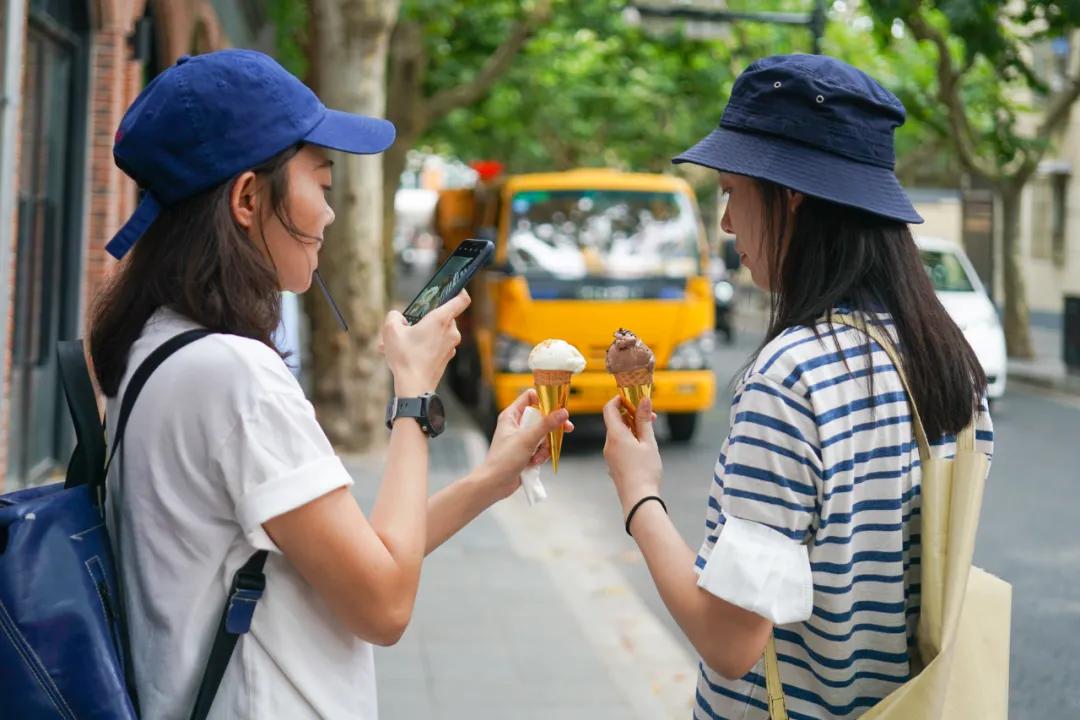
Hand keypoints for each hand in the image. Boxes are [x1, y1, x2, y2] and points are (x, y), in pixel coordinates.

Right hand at [381, 291, 469, 396]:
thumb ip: (394, 316)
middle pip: (442, 316)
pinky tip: (404, 354)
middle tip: (406, 326)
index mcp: (441, 320)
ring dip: (419, 334)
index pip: (461, 300)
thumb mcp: (391, 330)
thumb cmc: (405, 358)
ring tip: (398, 343)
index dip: (460, 291)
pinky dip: (422, 346)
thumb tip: (398, 317)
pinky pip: (435, 346)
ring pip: (436, 333)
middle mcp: (451, 331)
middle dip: (423, 319)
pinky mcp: (447, 357)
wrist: (414, 386)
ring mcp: (450, 346)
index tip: (455, 288)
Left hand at [479, 389, 573, 500]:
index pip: (530, 397)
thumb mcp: (527, 439)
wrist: (495, 483)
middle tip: (565, 428)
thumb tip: (562, 413)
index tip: (558, 405)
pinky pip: (542, 447)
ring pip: (544, 434)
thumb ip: (546, 424)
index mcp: (511, 415)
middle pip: (542, 417)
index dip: (544, 399)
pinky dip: (541, 455)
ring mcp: (522, 439)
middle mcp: (517, 425)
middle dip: (551, 427)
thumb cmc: (503, 459)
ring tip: (538, 456)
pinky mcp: (526, 451)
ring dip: (545, 446)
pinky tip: (534, 462)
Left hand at [602, 395, 661, 513]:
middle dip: (631, 415)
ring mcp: (609, 455)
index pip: (609, 409)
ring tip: (649, 434)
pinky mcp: (613, 465)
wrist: (638, 499)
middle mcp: (608, 444)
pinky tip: (642, 448)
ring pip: (618, 434)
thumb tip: (644, 400)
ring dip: (632, 429)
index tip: (632, 397)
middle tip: (649, 417)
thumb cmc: (645, 471)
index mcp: (615, 435)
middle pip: (615, 421)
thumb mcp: (648, 442)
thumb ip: (644, 420)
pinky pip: (618, 446)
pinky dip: (629, 441)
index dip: (619, 400)